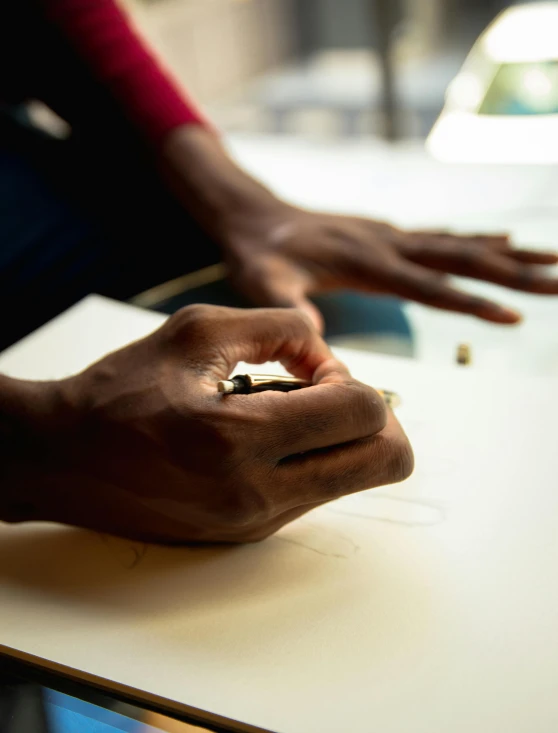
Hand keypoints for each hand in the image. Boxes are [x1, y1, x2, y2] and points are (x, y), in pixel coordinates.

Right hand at [3, 306, 412, 543]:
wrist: (63, 459)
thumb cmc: (120, 391)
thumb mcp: (197, 330)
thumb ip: (281, 326)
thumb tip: (329, 357)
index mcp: (241, 439)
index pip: (363, 415)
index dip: (352, 378)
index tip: (308, 370)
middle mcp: (258, 495)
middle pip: (386, 462)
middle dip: (377, 418)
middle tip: (326, 394)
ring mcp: (257, 523)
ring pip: (356, 480)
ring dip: (341, 439)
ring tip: (283, 414)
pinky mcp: (249, 534)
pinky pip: (315, 494)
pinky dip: (310, 459)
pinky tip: (261, 438)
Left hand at [161, 126, 557, 331]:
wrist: (255, 218)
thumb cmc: (260, 255)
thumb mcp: (267, 284)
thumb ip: (292, 310)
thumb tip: (322, 347)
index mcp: (367, 262)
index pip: (429, 287)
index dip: (471, 302)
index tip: (514, 315)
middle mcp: (388, 244)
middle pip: (461, 260)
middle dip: (513, 272)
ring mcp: (390, 237)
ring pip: (459, 245)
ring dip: (507, 254)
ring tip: (552, 260)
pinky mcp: (387, 236)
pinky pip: (442, 239)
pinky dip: (477, 242)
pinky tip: (502, 243)